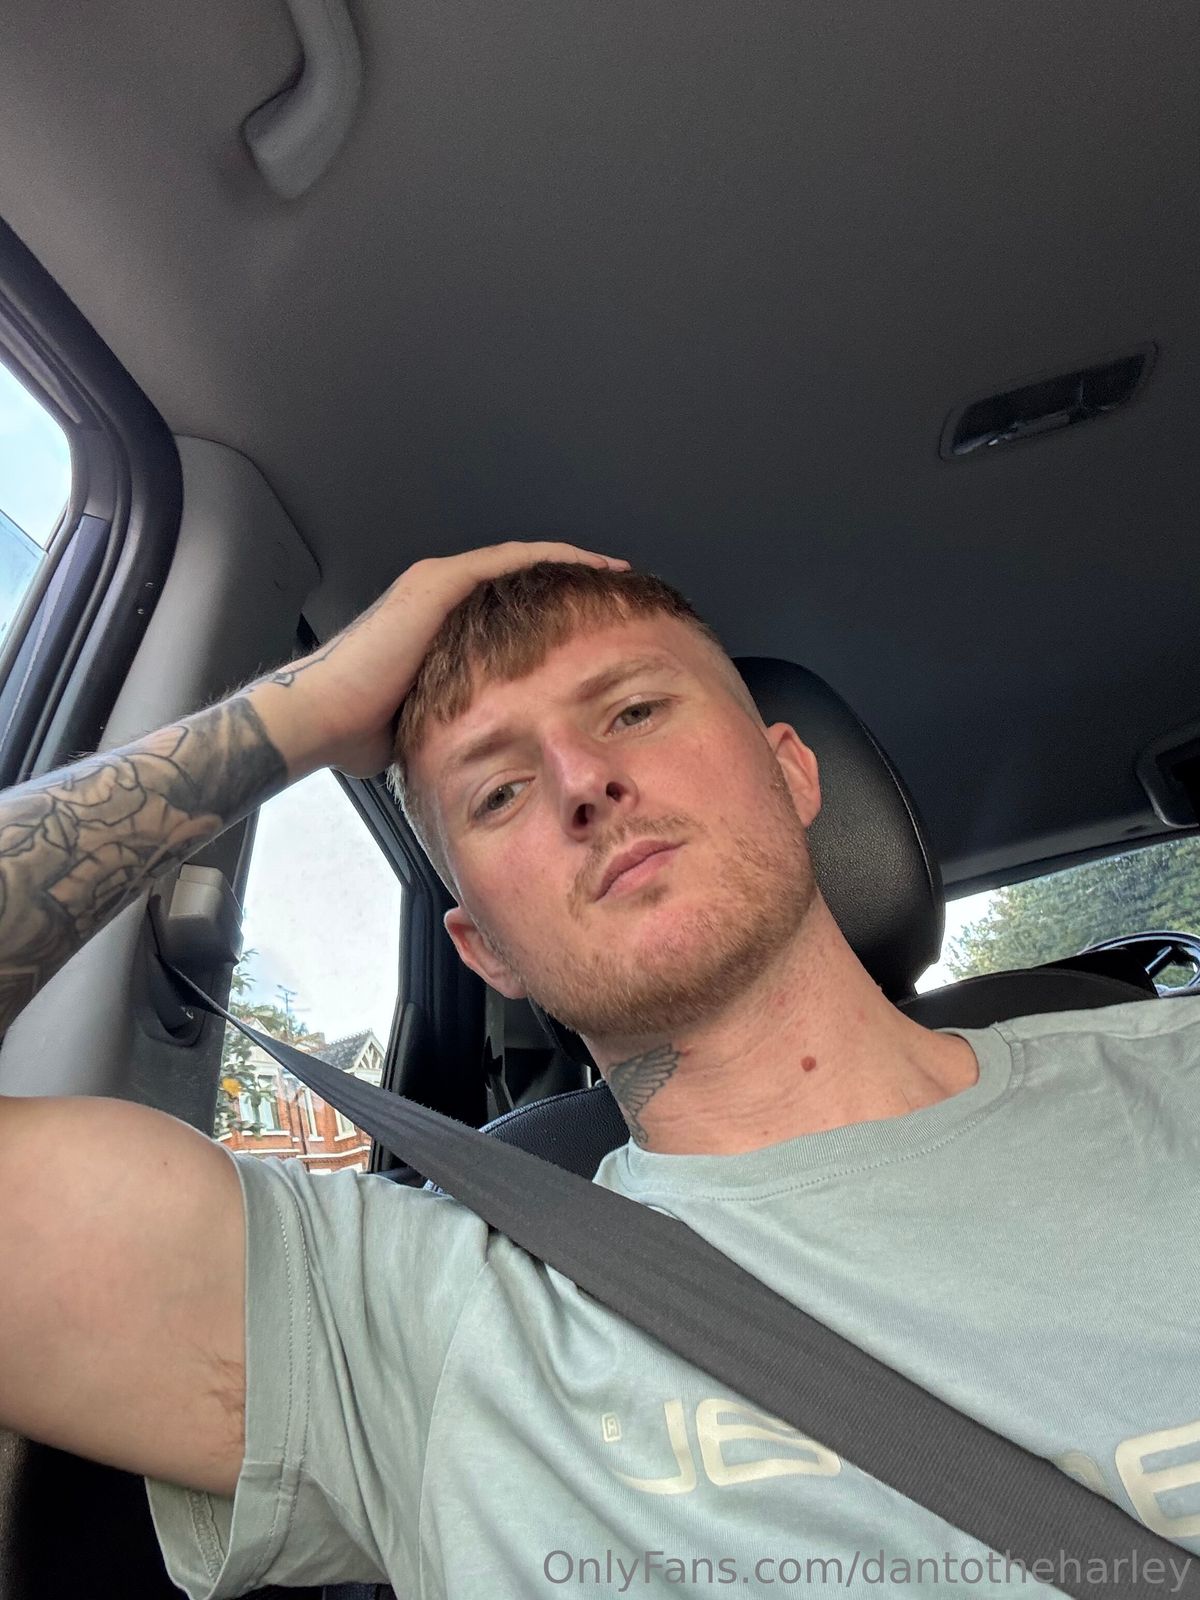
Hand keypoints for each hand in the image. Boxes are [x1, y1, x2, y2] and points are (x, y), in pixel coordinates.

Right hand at [256, 541, 629, 777]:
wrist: (319, 717)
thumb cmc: (358, 730)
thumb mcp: (423, 718)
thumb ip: (450, 715)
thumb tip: (473, 745)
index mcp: (432, 624)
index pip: (504, 606)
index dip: (550, 609)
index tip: (590, 621)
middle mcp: (435, 594)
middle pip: (517, 579)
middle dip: (568, 581)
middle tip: (615, 587)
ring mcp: (435, 584)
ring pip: (519, 563)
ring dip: (569, 564)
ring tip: (614, 570)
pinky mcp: (438, 584)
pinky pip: (510, 562)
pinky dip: (553, 560)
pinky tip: (589, 565)